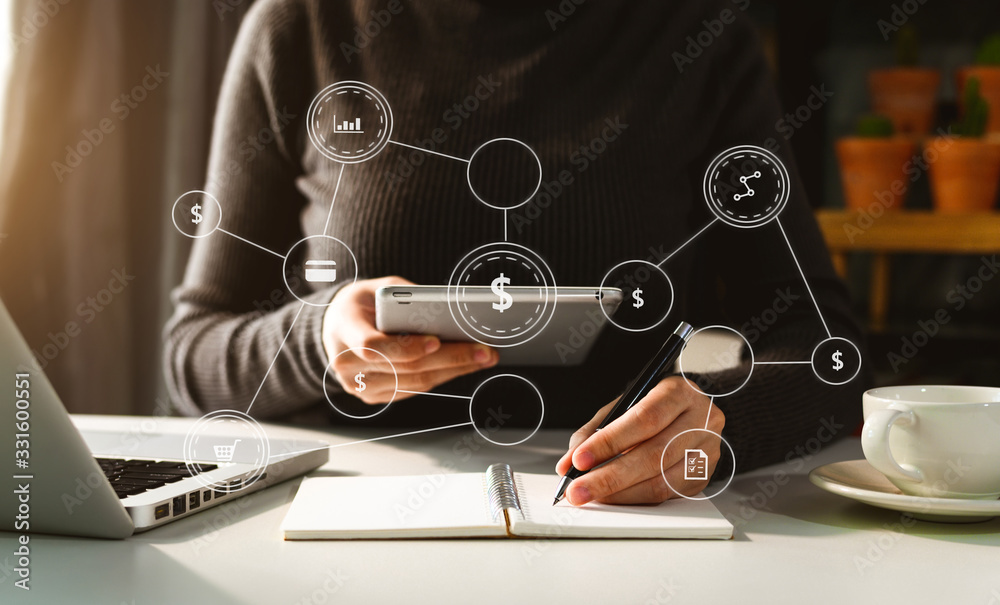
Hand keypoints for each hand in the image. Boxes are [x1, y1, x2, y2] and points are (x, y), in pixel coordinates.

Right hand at [322, 276, 497, 403]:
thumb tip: (448, 311)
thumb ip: (407, 298)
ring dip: (454, 370)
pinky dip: (442, 376)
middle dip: (450, 358)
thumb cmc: (361, 305)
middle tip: (482, 350)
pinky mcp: (375, 396)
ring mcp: (361, 385)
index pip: (373, 346)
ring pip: (415, 382)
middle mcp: (348, 364)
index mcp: (345, 330)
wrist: (336, 328)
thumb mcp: (378, 288)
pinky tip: (464, 365)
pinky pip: (414, 388)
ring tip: (483, 357)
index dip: (406, 347)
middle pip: (405, 367)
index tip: (436, 340)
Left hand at [555, 376, 723, 504]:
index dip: (610, 442)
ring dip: (619, 493)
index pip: (644, 419)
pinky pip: (665, 495)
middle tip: (577, 489)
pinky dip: (634, 498)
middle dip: (608, 476)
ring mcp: (707, 451)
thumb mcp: (625, 405)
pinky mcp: (704, 477)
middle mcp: (701, 420)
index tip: (579, 459)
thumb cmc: (655, 407)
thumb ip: (596, 430)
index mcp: (679, 392)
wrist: (694, 413)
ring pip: (660, 481)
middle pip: (653, 455)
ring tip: (590, 495)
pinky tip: (614, 498)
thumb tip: (569, 463)